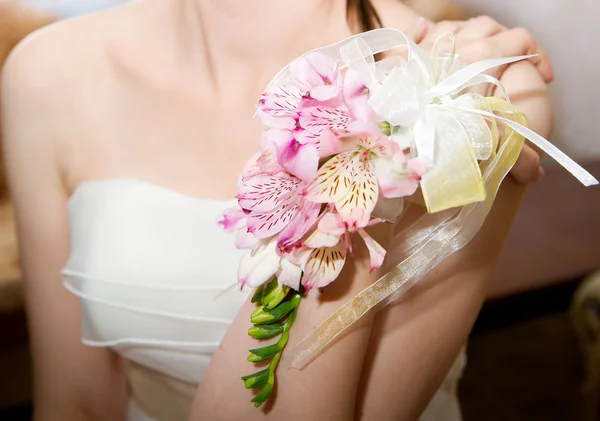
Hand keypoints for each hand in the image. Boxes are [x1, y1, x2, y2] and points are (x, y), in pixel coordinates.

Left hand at [406, 16, 550, 183]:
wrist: (380, 127)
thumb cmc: (428, 136)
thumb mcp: (478, 140)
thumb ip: (511, 153)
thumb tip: (535, 174)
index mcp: (480, 59)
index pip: (519, 41)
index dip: (538, 57)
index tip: (543, 78)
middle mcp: (455, 46)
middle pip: (491, 29)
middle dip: (508, 46)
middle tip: (512, 69)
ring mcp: (426, 47)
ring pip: (459, 27)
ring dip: (473, 38)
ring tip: (478, 60)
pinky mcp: (401, 55)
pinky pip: (419, 30)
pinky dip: (425, 31)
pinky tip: (430, 36)